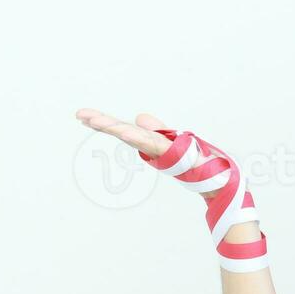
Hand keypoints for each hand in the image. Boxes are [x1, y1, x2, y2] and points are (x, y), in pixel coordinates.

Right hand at [74, 108, 223, 199]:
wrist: (214, 178)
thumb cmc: (193, 160)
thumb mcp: (171, 139)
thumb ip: (155, 129)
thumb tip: (140, 117)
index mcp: (149, 141)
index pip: (122, 128)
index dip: (103, 121)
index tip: (82, 116)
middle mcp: (151, 145)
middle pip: (123, 131)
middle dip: (102, 123)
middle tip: (80, 115)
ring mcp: (161, 149)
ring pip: (133, 136)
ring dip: (115, 128)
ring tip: (94, 120)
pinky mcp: (173, 152)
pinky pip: (153, 142)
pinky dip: (139, 137)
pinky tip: (124, 131)